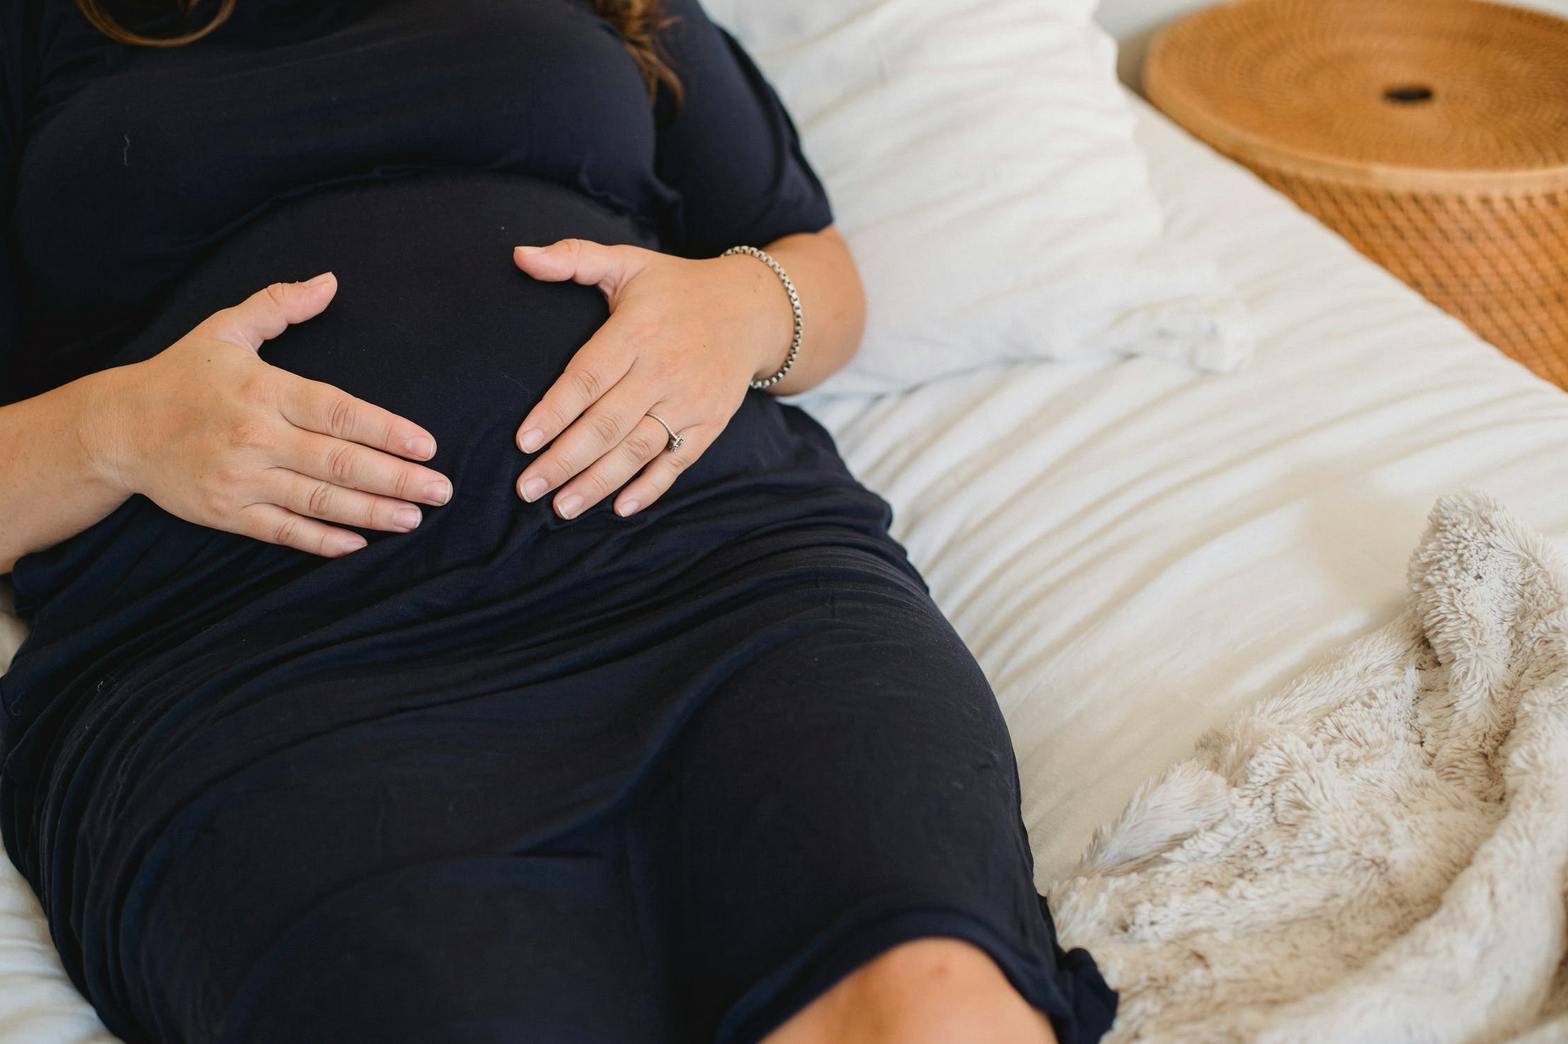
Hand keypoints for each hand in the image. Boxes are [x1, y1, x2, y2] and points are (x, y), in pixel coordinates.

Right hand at [88, 273, 453, 556]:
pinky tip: (359, 544)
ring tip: (414, 518)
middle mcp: (255, 437)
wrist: (115, 429)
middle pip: (339, 462)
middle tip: (441, 489)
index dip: (386, 430)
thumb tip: (329, 281)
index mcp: (264, 391)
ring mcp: (240, 479)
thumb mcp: (226, 330)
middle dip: (396, 478)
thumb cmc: (180, 376)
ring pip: (319, 501)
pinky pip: (283, 531)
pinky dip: (322, 541)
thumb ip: (279, 305)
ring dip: (372, 512)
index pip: (338, 413)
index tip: (427, 445)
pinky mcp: (225, 513)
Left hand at [511, 238, 791, 519]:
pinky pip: (677, 461)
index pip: (587, 377)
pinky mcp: (710, 422)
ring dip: (598, 483)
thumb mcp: (628, 262)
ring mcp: (690, 400)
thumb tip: (521, 255)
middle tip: (527, 489)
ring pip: (637, 449)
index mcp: (635, 331)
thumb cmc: (676, 287)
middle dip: (564, 461)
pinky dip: (650, 487)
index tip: (523, 441)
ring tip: (562, 508)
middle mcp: (663, 369)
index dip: (554, 412)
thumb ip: (573, 257)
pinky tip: (620, 507)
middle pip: (606, 424)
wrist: (752, 308)